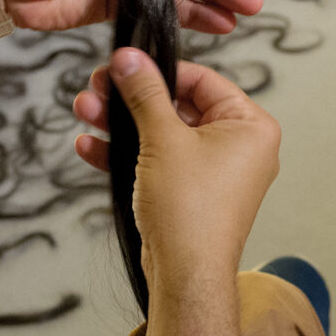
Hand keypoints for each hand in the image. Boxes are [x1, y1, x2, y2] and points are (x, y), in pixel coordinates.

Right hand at [74, 48, 279, 286]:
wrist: (185, 276)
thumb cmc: (192, 213)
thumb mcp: (163, 139)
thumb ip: (145, 93)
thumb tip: (130, 58)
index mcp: (250, 126)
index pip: (201, 80)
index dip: (157, 70)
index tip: (123, 64)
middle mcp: (239, 147)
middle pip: (177, 105)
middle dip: (130, 100)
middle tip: (97, 88)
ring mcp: (214, 171)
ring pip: (161, 134)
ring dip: (121, 124)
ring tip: (85, 112)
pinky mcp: (190, 192)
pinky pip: (157, 161)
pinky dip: (127, 154)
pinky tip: (91, 146)